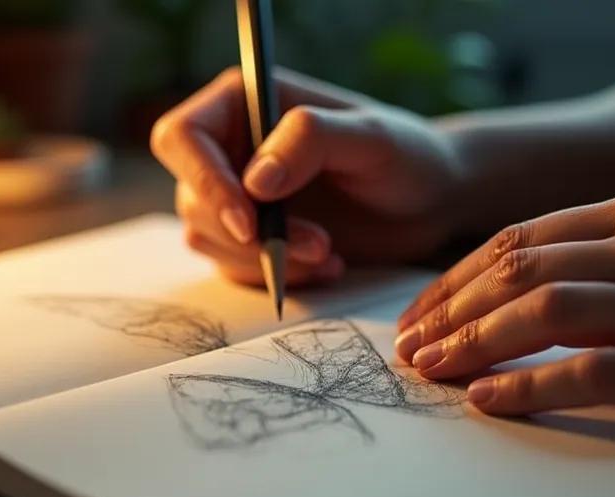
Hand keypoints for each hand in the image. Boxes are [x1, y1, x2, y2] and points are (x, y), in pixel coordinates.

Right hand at [151, 68, 464, 285]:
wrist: (433, 201)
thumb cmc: (409, 155)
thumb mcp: (372, 138)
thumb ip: (311, 141)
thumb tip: (254, 180)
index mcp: (243, 102)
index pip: (182, 138)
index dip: (204, 181)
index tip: (248, 222)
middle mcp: (230, 147)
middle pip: (190, 198)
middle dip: (248, 235)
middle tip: (318, 244)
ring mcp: (237, 195)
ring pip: (207, 238)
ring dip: (265, 259)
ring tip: (329, 253)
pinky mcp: (253, 237)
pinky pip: (236, 267)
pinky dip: (279, 276)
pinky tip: (329, 265)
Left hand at [394, 185, 614, 429]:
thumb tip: (530, 291)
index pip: (526, 235)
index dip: (461, 276)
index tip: (423, 311)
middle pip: (520, 267)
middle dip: (450, 309)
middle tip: (410, 347)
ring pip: (544, 310)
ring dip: (473, 343)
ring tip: (431, 371)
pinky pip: (592, 370)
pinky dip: (529, 385)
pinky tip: (491, 399)